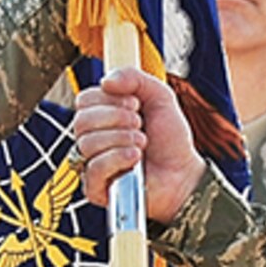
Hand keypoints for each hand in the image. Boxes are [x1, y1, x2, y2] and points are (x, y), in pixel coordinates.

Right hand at [75, 68, 204, 220]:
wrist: (184, 173)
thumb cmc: (170, 139)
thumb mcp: (160, 96)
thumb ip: (135, 78)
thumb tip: (105, 80)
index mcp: (101, 116)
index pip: (84, 100)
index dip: (109, 99)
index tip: (135, 104)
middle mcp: (93, 139)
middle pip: (81, 120)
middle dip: (115, 118)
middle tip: (139, 123)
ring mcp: (91, 164)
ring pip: (86, 143)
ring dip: (121, 138)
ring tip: (142, 143)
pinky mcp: (95, 188)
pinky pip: (93, 168)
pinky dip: (117, 158)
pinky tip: (135, 158)